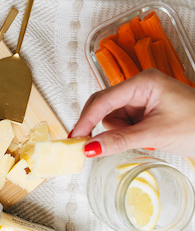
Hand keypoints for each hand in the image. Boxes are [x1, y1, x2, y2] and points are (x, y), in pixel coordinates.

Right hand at [70, 69, 194, 157]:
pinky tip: (142, 137)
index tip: (74, 137)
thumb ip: (120, 140)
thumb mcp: (155, 134)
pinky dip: (125, 133)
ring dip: (119, 132)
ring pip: (111, 117)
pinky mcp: (143, 110)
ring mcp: (141, 98)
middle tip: (89, 146)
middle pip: (103, 106)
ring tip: (143, 138)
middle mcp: (139, 86)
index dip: (86, 119)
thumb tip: (91, 148)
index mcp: (143, 82)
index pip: (104, 100)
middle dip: (102, 126)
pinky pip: (122, 122)